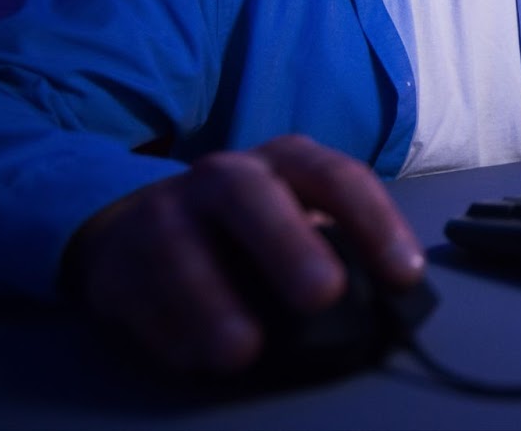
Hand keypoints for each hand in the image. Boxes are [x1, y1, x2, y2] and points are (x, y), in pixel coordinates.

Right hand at [63, 135, 423, 372]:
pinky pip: (138, 294)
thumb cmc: (250, 230)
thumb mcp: (299, 220)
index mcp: (286, 161)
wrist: (141, 227)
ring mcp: (164, 212)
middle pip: (250, 197)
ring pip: (180, 248)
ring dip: (212, 301)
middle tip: (322, 295)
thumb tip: (381, 305)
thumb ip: (337, 250)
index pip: (337, 177)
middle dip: (287, 244)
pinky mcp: (116, 261)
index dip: (375, 222)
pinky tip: (197, 358)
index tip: (403, 276)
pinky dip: (169, 330)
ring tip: (244, 349)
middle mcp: (224, 176)